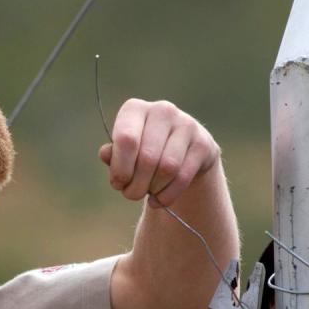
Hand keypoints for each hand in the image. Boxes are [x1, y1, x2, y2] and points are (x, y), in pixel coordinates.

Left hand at [98, 99, 220, 207]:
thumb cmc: (141, 151)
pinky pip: (183, 177)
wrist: (179, 152)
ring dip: (153, 189)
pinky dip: (168, 195)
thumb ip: (112, 154)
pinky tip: (159, 199)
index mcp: (135, 109)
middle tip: (131, 194)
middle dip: (136, 185)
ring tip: (147, 193)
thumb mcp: (123, 152)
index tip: (119, 184)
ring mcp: (186, 124)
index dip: (120, 169)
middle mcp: (162, 110)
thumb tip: (106, 154)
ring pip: (167, 168)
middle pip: (148, 158)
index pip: (126, 140)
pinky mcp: (203, 143)